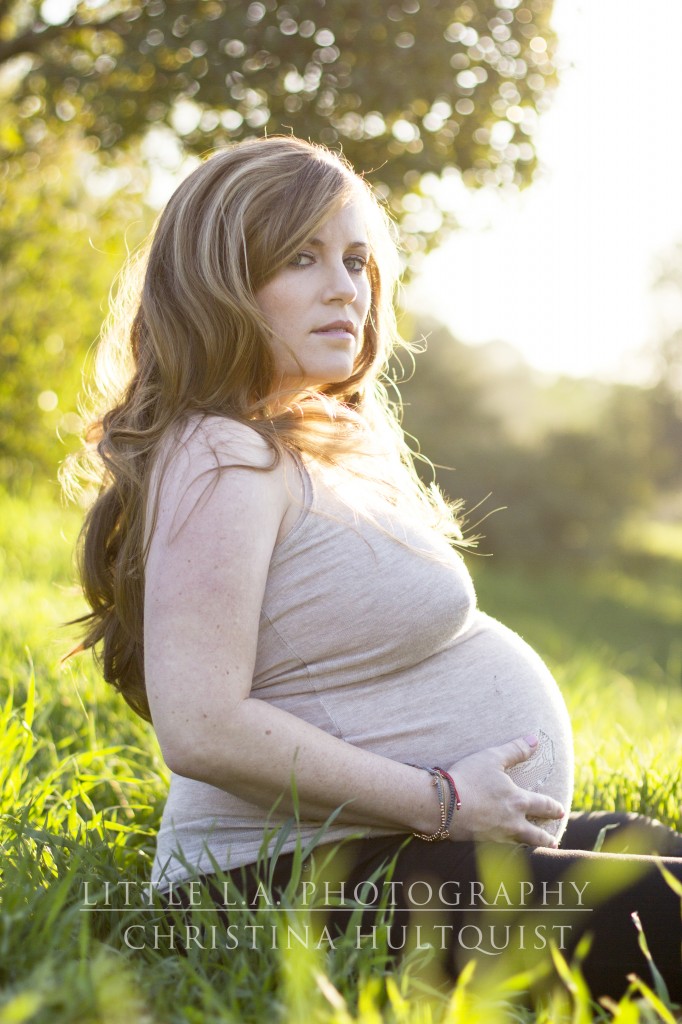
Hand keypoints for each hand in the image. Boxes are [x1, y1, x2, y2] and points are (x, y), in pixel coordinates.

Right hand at [446, 735, 563, 846]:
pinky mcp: (480, 842)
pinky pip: (499, 847)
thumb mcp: (492, 758)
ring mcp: (496, 835)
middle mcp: (511, 822)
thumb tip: (535, 739)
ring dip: (529, 844)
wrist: (442, 805)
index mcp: (518, 801)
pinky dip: (507, 847)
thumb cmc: (469, 778)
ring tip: (534, 847)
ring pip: (519, 843)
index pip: (543, 805)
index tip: (561, 810)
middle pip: (535, 834)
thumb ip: (515, 749)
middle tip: (554, 842)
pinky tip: (504, 845)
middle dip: (546, 838)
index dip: (554, 808)